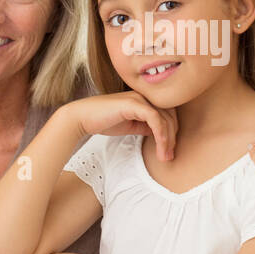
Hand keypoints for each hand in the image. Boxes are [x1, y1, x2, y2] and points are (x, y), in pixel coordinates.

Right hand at [64, 92, 178, 160]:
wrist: (82, 117)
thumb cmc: (104, 121)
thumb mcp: (131, 125)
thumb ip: (146, 127)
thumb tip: (160, 135)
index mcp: (145, 99)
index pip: (168, 114)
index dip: (172, 133)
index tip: (169, 151)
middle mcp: (145, 96)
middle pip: (170, 116)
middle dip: (172, 138)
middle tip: (169, 157)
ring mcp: (139, 98)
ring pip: (164, 118)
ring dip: (167, 140)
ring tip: (164, 157)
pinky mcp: (133, 104)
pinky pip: (155, 119)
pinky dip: (160, 134)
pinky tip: (159, 148)